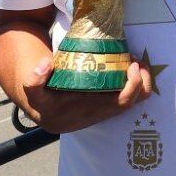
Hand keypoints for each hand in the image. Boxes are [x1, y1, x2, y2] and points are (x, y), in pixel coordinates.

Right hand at [22, 55, 151, 133]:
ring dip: (142, 84)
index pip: (119, 103)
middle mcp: (99, 115)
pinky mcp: (105, 107)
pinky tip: (131, 69)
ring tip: (137, 63)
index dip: (133, 86)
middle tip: (137, 60)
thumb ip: (34, 79)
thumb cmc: (42, 97)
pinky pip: (128, 99)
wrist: (42, 110)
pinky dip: (136, 85)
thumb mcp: (33, 90)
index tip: (132, 64)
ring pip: (133, 103)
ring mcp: (104, 112)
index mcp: (87, 111)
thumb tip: (46, 64)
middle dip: (142, 82)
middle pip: (131, 103)